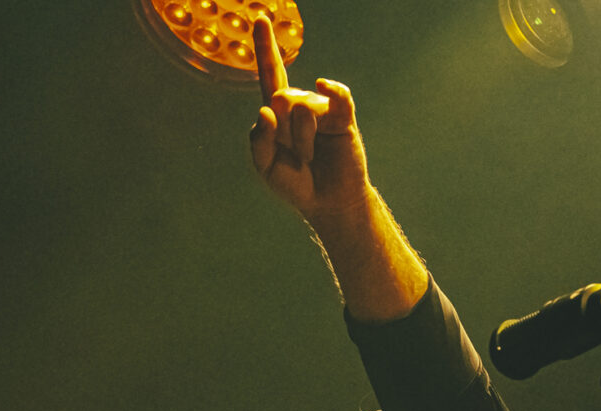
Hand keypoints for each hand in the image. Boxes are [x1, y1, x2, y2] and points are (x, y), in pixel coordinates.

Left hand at [248, 17, 369, 220]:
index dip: (265, 48)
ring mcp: (322, 108)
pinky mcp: (343, 116)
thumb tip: (266, 109)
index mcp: (277, 114)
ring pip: (303, 108)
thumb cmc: (295, 184)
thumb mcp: (266, 167)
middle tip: (295, 155)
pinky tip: (325, 85)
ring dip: (303, 140)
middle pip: (280, 98)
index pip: (270, 75)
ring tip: (310, 157)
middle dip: (284, 133)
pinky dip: (332, 90)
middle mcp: (299, 105)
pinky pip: (336, 96)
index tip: (259, 18)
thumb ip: (258, 140)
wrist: (327, 202)